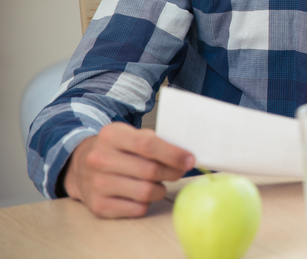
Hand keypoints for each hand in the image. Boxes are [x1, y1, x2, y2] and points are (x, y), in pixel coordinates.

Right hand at [63, 122, 194, 217]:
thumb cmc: (116, 150)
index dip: (173, 154)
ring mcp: (97, 184)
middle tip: (178, 172)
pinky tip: (143, 194)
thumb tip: (185, 156)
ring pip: (146, 192)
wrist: (80, 167)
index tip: (189, 160)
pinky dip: (147, 203)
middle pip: (150, 170)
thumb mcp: (130, 134)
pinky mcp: (98, 206)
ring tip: (159, 183)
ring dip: (160, 189)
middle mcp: (100, 159)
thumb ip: (155, 141)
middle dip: (172, 172)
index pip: (148, 144)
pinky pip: (137, 209)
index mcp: (111, 135)